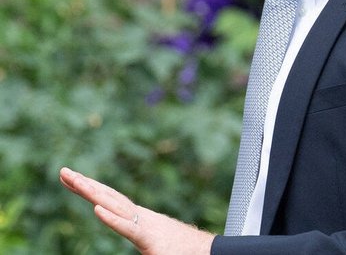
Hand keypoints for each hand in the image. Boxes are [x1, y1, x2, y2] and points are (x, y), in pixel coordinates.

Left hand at [59, 167, 215, 254]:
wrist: (209, 253)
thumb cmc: (184, 251)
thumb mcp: (155, 244)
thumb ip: (141, 236)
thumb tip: (133, 237)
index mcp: (140, 218)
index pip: (111, 199)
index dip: (91, 187)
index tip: (71, 178)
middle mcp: (141, 217)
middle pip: (109, 197)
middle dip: (85, 184)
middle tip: (63, 171)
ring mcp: (146, 226)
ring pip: (116, 206)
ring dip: (94, 193)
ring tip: (75, 181)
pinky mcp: (150, 240)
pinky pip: (129, 228)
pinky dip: (113, 219)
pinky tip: (97, 210)